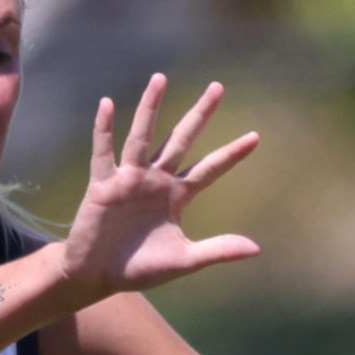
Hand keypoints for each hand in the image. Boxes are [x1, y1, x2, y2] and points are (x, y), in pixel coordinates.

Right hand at [61, 74, 260, 302]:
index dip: (231, 154)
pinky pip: (103, 152)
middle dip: (199, 115)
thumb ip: (217, 251)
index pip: (210, 169)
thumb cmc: (140, 268)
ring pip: (143, 136)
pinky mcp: (103, 184)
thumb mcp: (183, 260)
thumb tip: (256, 249)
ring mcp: (129, 179)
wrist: (98, 276)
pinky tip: (107, 104)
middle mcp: (156, 180)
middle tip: (218, 88)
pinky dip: (104, 129)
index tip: (255, 136)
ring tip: (160, 78)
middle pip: (182, 140)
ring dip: (150, 108)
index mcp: (178, 196)